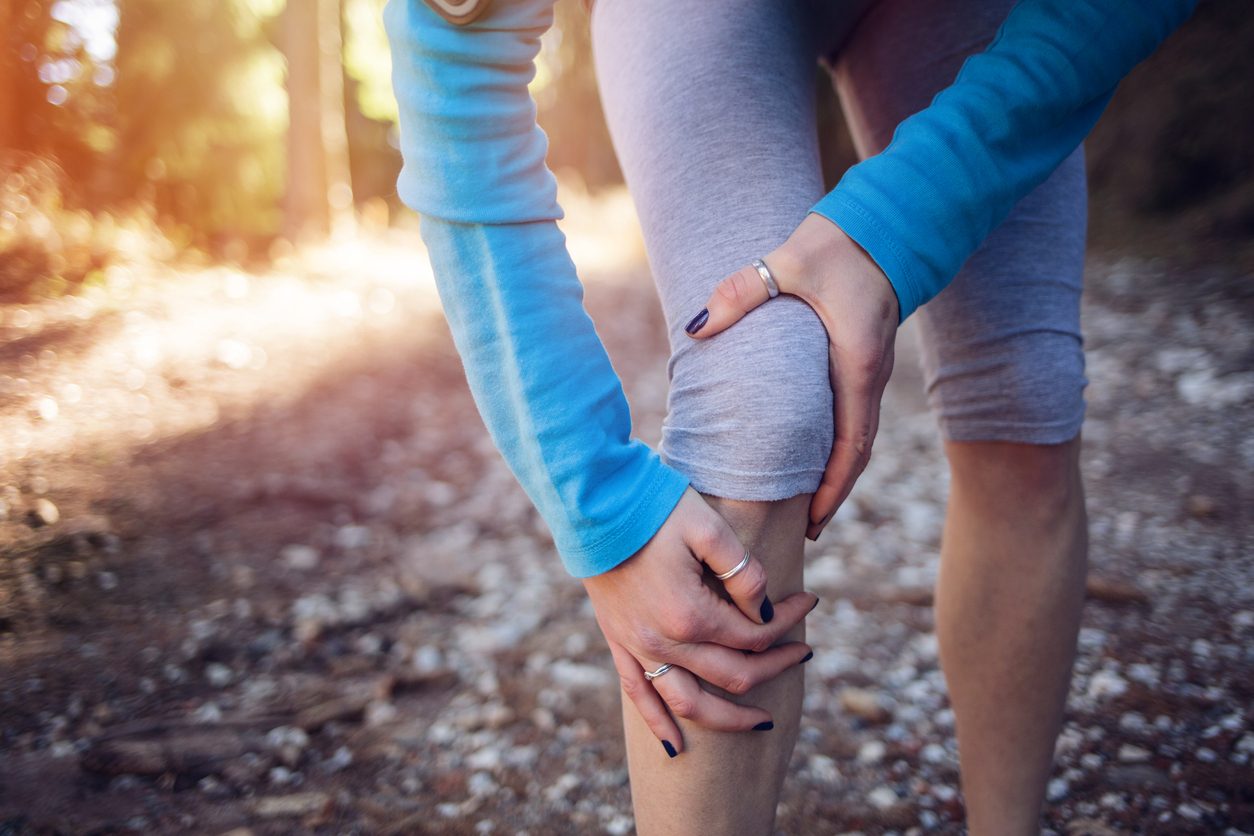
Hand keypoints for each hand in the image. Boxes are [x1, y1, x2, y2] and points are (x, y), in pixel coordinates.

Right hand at [583, 488, 816, 754]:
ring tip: (761, 723)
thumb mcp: (709, 527)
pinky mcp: (618, 642)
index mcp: (692, 615)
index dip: (789, 622)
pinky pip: (640, 696)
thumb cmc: (654, 507)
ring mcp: (638, 647)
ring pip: (689, 705)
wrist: (593, 501)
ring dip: (728, 719)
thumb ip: (743, 572)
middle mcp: (664, 642)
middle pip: (733, 676)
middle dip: (776, 667)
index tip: (810, 600)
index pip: (754, 635)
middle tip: (804, 653)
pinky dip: (660, 725)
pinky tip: (675, 748)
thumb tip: (765, 611)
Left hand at [686, 214, 898, 539]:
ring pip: (859, 438)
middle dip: (835, 495)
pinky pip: (855, 417)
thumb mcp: (788, 262)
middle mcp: (871, 376)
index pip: (852, 442)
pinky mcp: (863, 362)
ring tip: (810, 511)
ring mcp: (871, 372)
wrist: (883, 226)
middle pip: (858, 453)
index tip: (815, 521)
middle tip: (808, 533)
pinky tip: (817, 462)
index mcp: (858, 364)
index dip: (834, 486)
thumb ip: (741, 291)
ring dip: (838, 475)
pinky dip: (840, 447)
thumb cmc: (839, 245)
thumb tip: (696, 326)